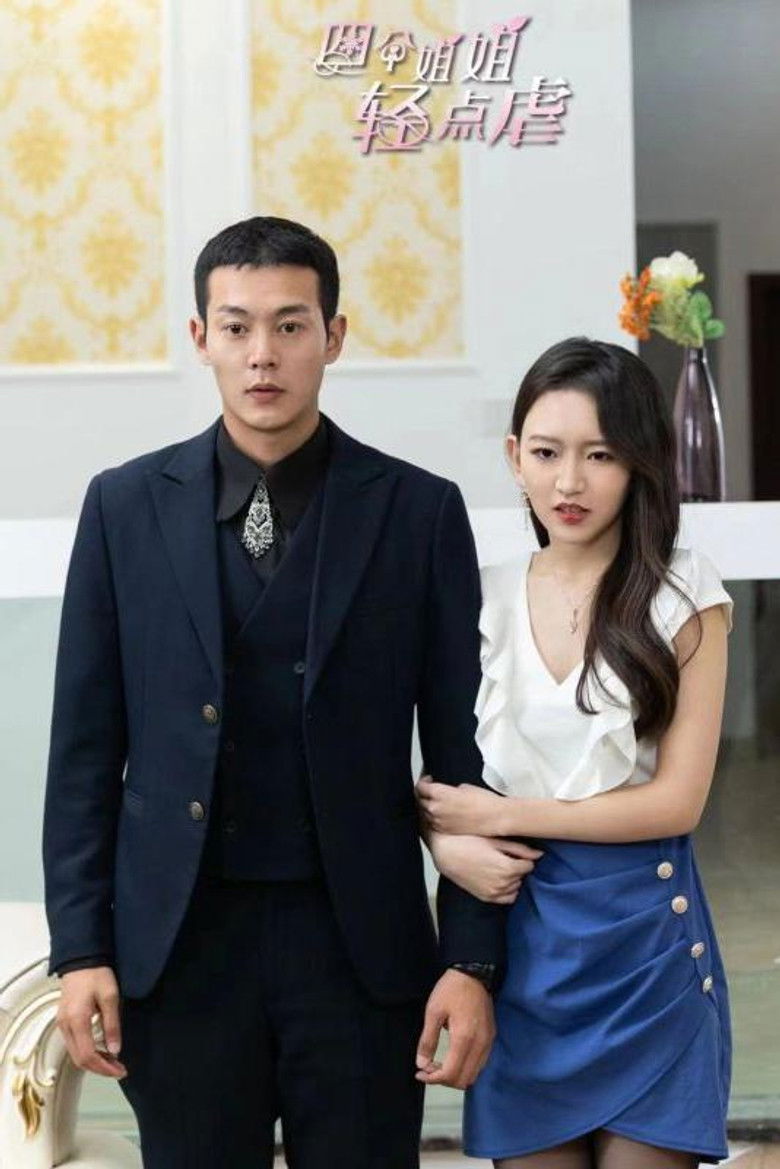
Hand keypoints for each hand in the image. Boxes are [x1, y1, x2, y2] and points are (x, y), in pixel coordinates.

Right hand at [56, 967, 126, 1078]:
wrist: (81, 959)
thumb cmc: (97, 974)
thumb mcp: (110, 997)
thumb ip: (112, 1025)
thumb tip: (115, 1050)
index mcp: (77, 1020)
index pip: (88, 1056)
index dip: (104, 1067)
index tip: (120, 1070)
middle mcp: (65, 1026)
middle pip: (79, 1059)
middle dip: (100, 1068)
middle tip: (119, 1069)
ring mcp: (62, 1024)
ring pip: (75, 1054)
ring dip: (94, 1062)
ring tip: (113, 1062)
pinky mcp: (63, 1021)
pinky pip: (73, 1045)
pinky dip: (87, 1052)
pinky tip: (101, 1050)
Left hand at [415, 968, 494, 1088]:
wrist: (474, 973)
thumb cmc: (451, 990)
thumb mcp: (433, 1011)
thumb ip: (428, 1040)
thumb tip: (421, 1064)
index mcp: (464, 1039)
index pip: (450, 1074)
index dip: (433, 1079)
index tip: (420, 1072)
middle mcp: (480, 1045)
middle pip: (464, 1080)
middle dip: (444, 1079)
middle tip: (428, 1067)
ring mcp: (488, 1042)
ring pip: (473, 1074)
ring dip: (455, 1075)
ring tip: (439, 1063)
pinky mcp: (491, 1037)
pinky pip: (480, 1063)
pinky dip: (465, 1067)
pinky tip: (453, 1056)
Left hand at [416, 777, 509, 835]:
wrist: (495, 817)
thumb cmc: (484, 801)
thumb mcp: (464, 787)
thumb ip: (448, 790)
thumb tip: (445, 792)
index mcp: (439, 794)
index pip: (420, 787)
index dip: (423, 782)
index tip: (428, 779)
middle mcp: (435, 809)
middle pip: (420, 800)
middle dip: (425, 793)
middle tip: (431, 789)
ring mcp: (439, 822)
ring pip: (425, 812)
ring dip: (429, 805)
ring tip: (438, 801)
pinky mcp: (445, 831)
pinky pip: (433, 822)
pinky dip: (435, 817)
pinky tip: (444, 813)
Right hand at [429, 832, 542, 902]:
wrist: (446, 853)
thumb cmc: (470, 842)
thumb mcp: (496, 841)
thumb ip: (520, 849)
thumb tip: (540, 854)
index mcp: (508, 868)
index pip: (529, 866)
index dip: (523, 857)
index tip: (513, 851)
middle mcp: (503, 883)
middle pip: (522, 876)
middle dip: (517, 867)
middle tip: (504, 856)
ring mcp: (494, 893)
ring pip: (516, 887)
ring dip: (512, 878)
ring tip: (499, 866)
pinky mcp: (486, 898)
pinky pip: (507, 898)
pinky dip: (507, 890)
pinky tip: (498, 879)